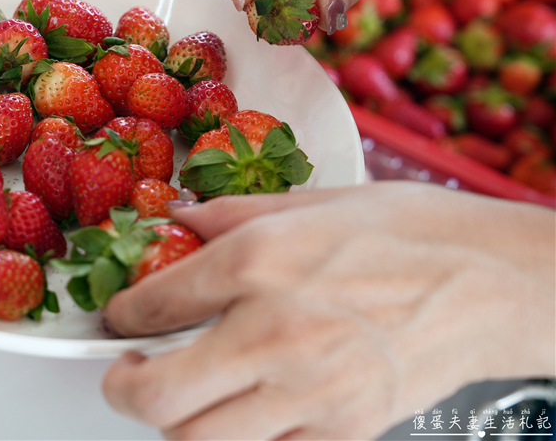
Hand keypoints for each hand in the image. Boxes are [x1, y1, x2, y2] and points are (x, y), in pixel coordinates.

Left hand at [101, 183, 554, 439]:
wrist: (496, 282)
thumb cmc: (417, 234)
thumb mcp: (312, 200)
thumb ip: (232, 215)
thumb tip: (182, 221)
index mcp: (258, 263)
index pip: (153, 306)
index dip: (121, 317)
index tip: (121, 320)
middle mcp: (274, 333)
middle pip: (160, 395)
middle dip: (122, 390)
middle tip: (124, 375)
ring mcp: (310, 392)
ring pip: (200, 440)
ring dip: (174, 421)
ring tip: (177, 396)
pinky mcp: (344, 430)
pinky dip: (238, 438)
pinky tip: (243, 410)